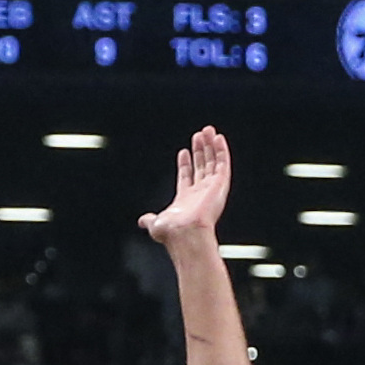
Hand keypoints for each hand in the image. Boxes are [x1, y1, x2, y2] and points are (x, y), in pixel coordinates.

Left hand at [139, 126, 230, 247]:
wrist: (185, 233)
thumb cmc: (171, 232)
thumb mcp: (155, 223)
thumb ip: (150, 219)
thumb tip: (142, 221)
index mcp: (186, 200)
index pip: (187, 177)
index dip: (186, 164)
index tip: (183, 152)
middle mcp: (200, 193)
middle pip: (201, 166)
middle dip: (200, 150)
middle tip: (199, 135)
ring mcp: (211, 188)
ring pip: (213, 162)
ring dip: (210, 146)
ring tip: (207, 131)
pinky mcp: (220, 184)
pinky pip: (223, 163)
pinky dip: (221, 150)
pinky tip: (218, 138)